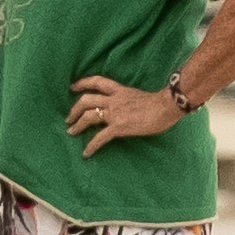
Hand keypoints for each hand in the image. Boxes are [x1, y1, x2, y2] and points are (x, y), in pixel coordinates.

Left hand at [61, 76, 184, 148]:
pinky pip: (99, 137)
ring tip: (71, 132)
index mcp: (119, 90)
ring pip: (88, 116)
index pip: (97, 82)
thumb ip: (128, 100)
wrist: (165, 106)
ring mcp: (114, 113)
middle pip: (86, 100)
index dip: (82, 83)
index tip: (73, 87)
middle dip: (74, 109)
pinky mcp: (118, 127)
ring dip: (77, 124)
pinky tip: (86, 153)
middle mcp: (113, 99)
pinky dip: (91, 146)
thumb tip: (128, 108)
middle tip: (69, 118)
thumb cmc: (159, 103)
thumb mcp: (138, 96)